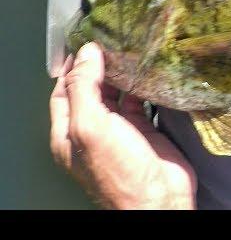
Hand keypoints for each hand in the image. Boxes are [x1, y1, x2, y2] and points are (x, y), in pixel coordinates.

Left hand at [50, 42, 196, 208]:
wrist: (159, 197)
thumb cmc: (119, 170)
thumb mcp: (91, 125)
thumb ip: (85, 87)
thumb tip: (86, 53)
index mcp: (68, 132)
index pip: (63, 91)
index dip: (72, 67)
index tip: (86, 42)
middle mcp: (92, 130)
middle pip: (91, 90)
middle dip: (99, 67)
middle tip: (112, 42)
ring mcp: (119, 131)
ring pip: (116, 95)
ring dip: (122, 75)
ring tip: (131, 51)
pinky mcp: (144, 131)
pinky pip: (140, 103)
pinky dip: (143, 87)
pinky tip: (148, 73)